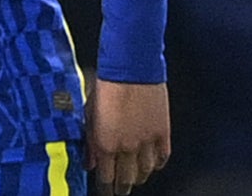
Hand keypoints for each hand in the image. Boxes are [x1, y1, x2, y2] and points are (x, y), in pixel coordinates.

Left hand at [85, 79, 170, 194]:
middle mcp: (127, 146)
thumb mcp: (89, 113)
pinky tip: (153, 165)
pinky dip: (157, 164)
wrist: (131, 67)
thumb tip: (89, 161)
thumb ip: (90, 140)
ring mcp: (147, 141)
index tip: (105, 190)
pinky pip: (162, 157)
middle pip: (127, 178)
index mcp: (106, 142)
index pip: (106, 176)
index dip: (106, 187)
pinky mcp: (162, 132)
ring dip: (140, 177)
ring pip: (146, 171)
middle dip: (123, 187)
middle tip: (120, 190)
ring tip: (136, 180)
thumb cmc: (106, 84)